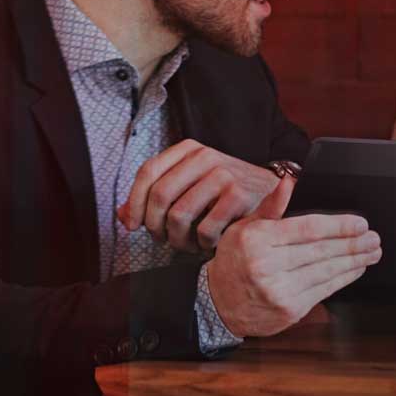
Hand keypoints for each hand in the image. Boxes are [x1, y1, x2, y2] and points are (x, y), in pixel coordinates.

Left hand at [120, 139, 281, 252]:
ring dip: (177, 239)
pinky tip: (207, 244)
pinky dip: (202, 243)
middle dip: (154, 224)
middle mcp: (206, 157)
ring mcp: (224, 175)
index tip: (132, 225)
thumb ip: (156, 196)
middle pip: (161, 195)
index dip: (134, 202)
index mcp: (189, 149)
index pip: (148, 172)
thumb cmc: (226, 191)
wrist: (272, 190)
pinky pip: (205, 228)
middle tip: (161, 239)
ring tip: (184, 245)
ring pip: (180, 215)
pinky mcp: (239, 196)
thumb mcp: (191, 183)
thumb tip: (122, 216)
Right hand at [206, 177, 383, 338]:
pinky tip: (356, 268)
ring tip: (371, 251)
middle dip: (353, 243)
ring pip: (327, 271)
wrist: (219, 303)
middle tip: (373, 237)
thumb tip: (289, 182)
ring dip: (355, 260)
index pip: (308, 229)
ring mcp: (279, 290)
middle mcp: (267, 265)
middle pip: (322, 250)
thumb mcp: (245, 228)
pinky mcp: (290, 309)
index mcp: (258, 240)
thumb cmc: (235, 261)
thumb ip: (271, 207)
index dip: (339, 226)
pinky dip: (344, 278)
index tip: (360, 223)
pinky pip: (325, 290)